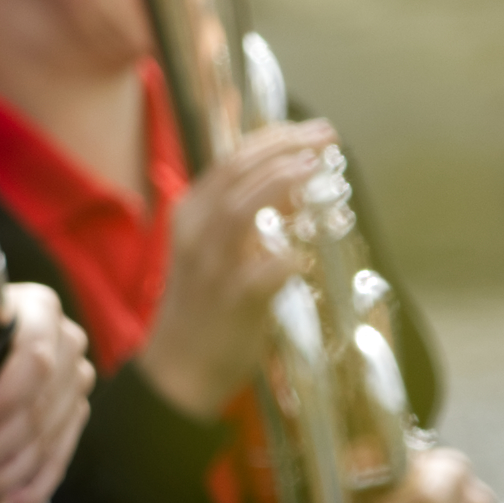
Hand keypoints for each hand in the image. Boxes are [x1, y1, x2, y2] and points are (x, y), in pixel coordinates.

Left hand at [0, 282, 89, 502]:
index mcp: (40, 311)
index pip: (35, 360)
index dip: (4, 397)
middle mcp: (68, 346)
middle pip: (40, 407)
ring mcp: (76, 385)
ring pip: (46, 440)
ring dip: (2, 473)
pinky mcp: (74, 417)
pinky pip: (58, 459)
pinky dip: (30, 487)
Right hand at [136, 120, 334, 418]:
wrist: (178, 372)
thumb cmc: (202, 309)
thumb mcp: (211, 251)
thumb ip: (241, 217)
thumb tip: (290, 183)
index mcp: (189, 216)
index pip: (230, 161)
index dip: (272, 139)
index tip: (309, 131)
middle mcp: (195, 233)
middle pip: (237, 172)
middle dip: (285, 147)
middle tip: (325, 137)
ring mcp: (211, 266)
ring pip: (241, 208)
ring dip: (282, 182)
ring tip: (317, 166)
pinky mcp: (232, 301)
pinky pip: (267, 270)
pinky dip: (292, 256)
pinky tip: (312, 253)